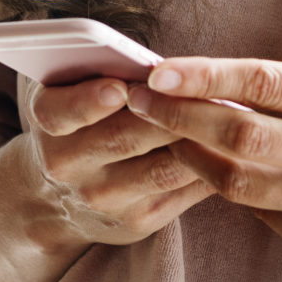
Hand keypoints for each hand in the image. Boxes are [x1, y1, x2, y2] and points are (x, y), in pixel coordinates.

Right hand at [20, 75, 215, 246]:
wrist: (56, 199)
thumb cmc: (78, 119)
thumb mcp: (68, 88)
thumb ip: (95, 66)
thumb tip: (156, 60)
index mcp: (49, 122)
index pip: (61, 111)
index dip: (89, 101)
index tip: (119, 87)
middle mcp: (68, 165)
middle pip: (126, 137)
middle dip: (172, 112)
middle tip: (210, 87)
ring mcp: (103, 199)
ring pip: (163, 168)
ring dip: (202, 141)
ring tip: (233, 113)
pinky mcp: (135, 222)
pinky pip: (183, 191)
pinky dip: (211, 167)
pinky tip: (232, 146)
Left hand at [125, 32, 281, 281]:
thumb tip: (274, 52)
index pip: (264, 82)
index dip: (204, 75)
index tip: (158, 70)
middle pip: (238, 132)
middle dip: (177, 113)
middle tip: (137, 99)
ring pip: (238, 179)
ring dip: (190, 152)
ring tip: (160, 130)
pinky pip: (260, 213)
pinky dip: (227, 186)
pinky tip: (207, 164)